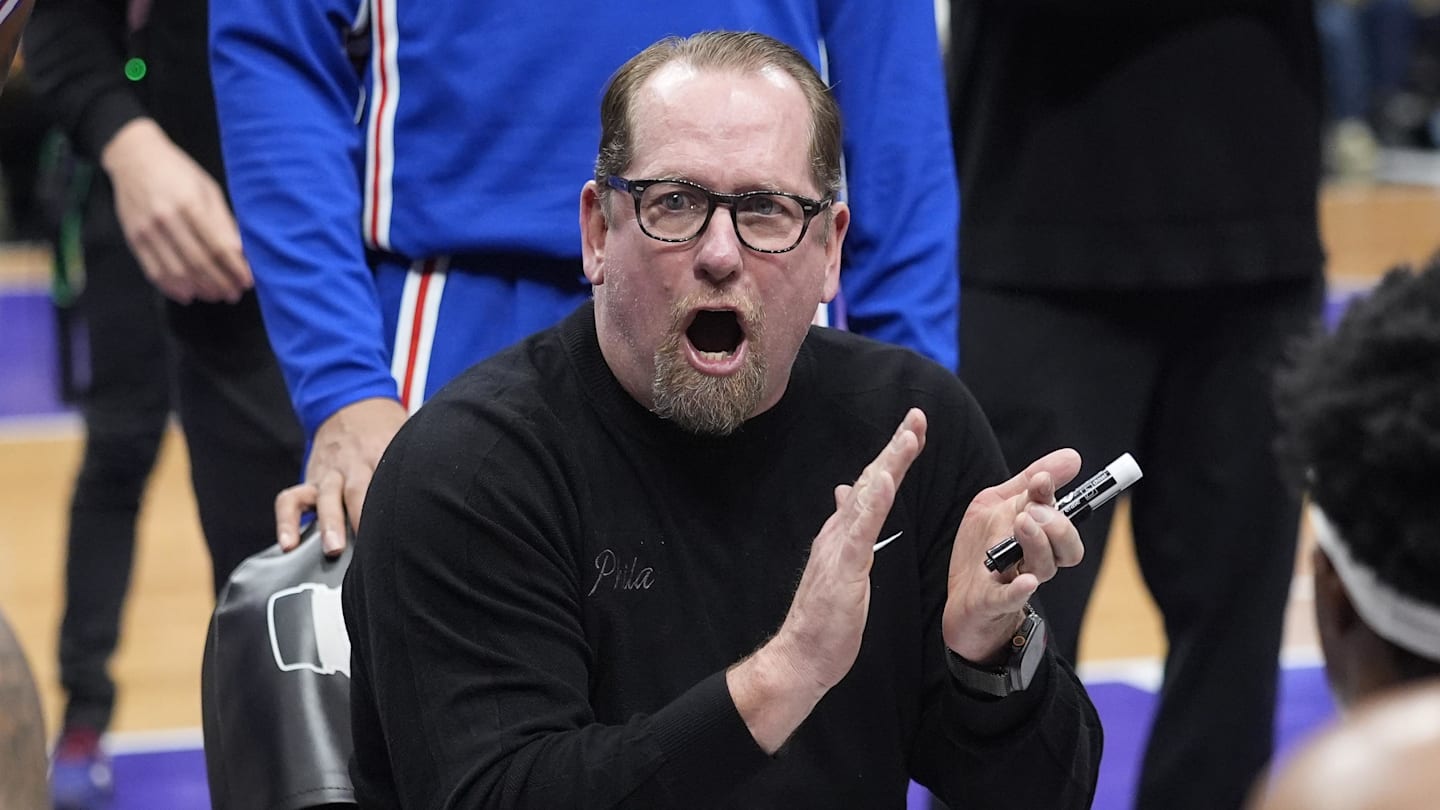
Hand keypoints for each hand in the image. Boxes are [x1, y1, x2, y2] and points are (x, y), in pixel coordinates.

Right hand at [100, 118, 252, 303]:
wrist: (133, 157)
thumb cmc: (178, 171)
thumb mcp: (207, 188)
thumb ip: (223, 220)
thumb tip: (241, 251)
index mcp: (190, 203)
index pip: (218, 245)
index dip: (235, 267)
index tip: (248, 281)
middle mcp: (167, 219)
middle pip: (199, 262)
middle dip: (220, 282)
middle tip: (234, 293)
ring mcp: (147, 230)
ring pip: (177, 271)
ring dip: (200, 288)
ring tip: (216, 296)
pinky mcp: (134, 238)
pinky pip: (153, 271)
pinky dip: (173, 287)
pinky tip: (188, 294)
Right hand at [274, 397, 408, 555]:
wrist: (351, 404)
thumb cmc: (386, 432)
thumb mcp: (406, 441)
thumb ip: (416, 466)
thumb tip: (447, 494)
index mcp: (383, 453)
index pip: (390, 480)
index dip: (397, 505)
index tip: (406, 532)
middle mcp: (355, 464)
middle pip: (359, 490)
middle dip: (362, 518)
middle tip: (369, 548)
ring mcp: (330, 473)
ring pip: (327, 497)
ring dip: (329, 524)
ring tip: (332, 549)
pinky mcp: (310, 480)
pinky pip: (290, 499)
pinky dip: (286, 521)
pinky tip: (287, 544)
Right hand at [728, 408, 926, 751]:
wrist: (801, 655)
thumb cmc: (824, 620)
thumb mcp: (844, 567)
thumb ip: (848, 530)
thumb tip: (849, 493)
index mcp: (843, 533)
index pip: (873, 487)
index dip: (893, 457)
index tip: (913, 430)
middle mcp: (839, 532)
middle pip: (872, 481)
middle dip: (896, 447)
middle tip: (918, 417)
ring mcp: (839, 548)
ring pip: (868, 497)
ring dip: (890, 463)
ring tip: (908, 436)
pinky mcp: (843, 567)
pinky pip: (861, 529)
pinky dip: (874, 500)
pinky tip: (887, 479)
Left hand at [943, 449, 1083, 662]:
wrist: (959, 601)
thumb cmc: (980, 551)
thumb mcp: (997, 505)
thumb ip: (1029, 482)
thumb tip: (1073, 457)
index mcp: (1039, 536)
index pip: (1066, 520)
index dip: (1058, 500)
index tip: (1041, 480)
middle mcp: (1035, 560)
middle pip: (1067, 549)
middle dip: (1056, 526)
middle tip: (1034, 510)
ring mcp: (1015, 581)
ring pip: (1043, 568)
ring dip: (1038, 544)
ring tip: (1022, 524)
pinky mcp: (993, 601)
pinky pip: (1011, 598)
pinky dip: (1020, 590)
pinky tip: (1026, 580)